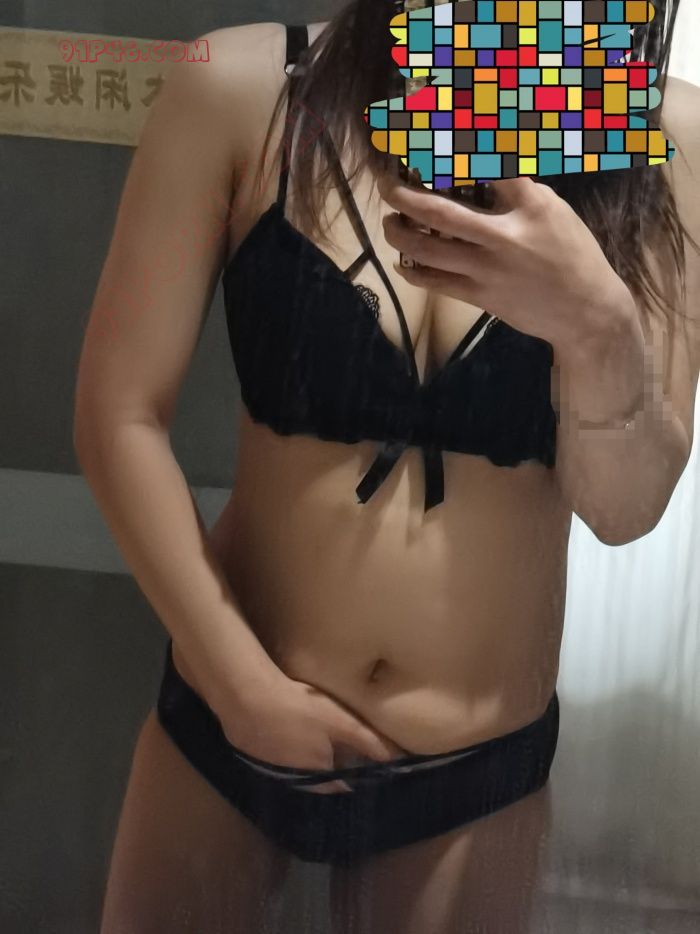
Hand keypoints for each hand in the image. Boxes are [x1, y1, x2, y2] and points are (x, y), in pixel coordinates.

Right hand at [211, 667, 408, 794]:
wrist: (247, 699)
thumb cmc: (300, 710)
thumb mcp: (340, 722)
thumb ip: (368, 742)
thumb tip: (397, 759)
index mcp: (318, 776)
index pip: (344, 784)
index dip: (356, 774)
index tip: (364, 763)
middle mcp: (296, 781)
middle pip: (321, 777)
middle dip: (332, 764)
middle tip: (340, 744)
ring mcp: (272, 769)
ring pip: (299, 768)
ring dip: (308, 757)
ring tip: (314, 736)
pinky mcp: (255, 755)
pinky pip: (279, 757)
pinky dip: (288, 748)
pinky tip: (289, 729)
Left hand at [377, 170, 630, 351]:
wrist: (585, 311)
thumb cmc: (572, 254)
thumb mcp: (553, 210)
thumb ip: (516, 191)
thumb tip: (481, 170)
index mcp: (528, 205)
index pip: (488, 164)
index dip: (454, 146)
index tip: (426, 131)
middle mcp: (503, 235)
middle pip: (440, 213)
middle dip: (404, 195)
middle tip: (385, 184)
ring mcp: (487, 269)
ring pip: (428, 250)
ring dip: (400, 234)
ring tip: (389, 222)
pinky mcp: (479, 296)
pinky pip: (435, 282)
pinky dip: (413, 270)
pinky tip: (403, 261)